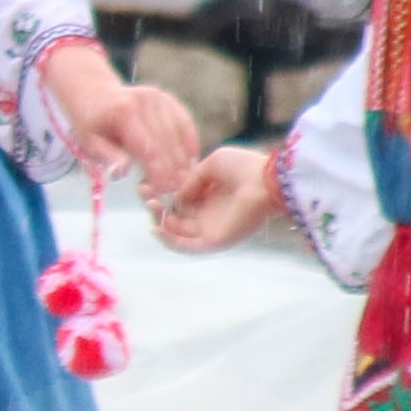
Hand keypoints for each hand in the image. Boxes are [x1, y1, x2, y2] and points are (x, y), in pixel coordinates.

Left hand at [44, 42, 201, 185]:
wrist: (94, 93)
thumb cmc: (91, 123)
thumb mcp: (90, 143)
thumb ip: (108, 157)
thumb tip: (120, 173)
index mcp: (124, 112)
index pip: (148, 149)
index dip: (158, 173)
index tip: (162, 192)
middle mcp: (145, 101)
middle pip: (166, 143)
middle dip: (172, 170)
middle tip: (176, 192)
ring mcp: (158, 98)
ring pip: (178, 134)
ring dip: (183, 160)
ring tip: (183, 182)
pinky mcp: (166, 99)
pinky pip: (184, 123)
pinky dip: (190, 142)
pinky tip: (191, 160)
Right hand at [143, 138, 276, 252]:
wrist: (266, 182)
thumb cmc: (245, 167)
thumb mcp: (212, 163)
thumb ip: (191, 180)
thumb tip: (176, 196)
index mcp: (208, 194)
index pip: (177, 198)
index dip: (160, 192)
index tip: (145, 182)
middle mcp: (207, 213)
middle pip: (173, 215)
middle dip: (155, 204)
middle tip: (143, 191)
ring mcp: (209, 228)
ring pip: (175, 231)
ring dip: (159, 220)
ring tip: (151, 204)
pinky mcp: (213, 241)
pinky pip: (185, 246)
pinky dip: (169, 240)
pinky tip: (156, 227)